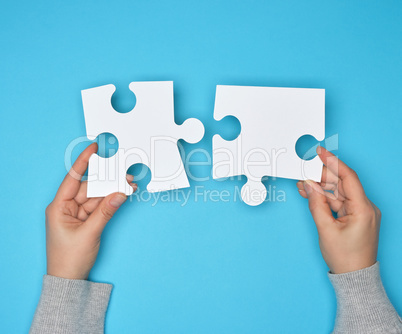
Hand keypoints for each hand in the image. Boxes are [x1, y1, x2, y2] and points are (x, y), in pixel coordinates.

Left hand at [45, 143, 136, 279]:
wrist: (69, 279)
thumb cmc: (69, 258)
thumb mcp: (89, 233)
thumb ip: (105, 212)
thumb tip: (119, 194)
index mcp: (59, 206)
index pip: (72, 178)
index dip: (83, 161)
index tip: (94, 148)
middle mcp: (67, 207)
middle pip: (90, 187)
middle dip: (108, 181)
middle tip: (125, 175)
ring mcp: (78, 213)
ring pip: (98, 196)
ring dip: (113, 192)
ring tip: (129, 186)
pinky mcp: (87, 219)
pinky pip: (101, 206)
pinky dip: (111, 201)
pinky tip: (122, 196)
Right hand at [297, 147, 380, 273]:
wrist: (354, 277)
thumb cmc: (345, 257)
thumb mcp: (326, 229)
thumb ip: (316, 204)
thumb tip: (309, 186)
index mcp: (363, 209)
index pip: (348, 177)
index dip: (333, 162)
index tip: (320, 152)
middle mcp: (365, 207)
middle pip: (342, 184)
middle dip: (322, 177)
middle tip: (304, 171)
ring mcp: (361, 212)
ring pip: (338, 193)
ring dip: (321, 188)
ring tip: (302, 184)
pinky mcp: (355, 217)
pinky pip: (339, 202)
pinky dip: (325, 199)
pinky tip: (311, 194)